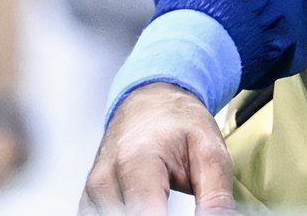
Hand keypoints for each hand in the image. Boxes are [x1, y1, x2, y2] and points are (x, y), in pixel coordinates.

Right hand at [83, 81, 231, 213]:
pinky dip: (129, 215)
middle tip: (184, 205)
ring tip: (168, 205)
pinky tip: (152, 209)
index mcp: (136, 162)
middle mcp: (106, 179)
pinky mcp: (91, 200)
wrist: (150, 102)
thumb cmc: (179, 123)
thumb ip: (215, 197)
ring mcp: (94, 191)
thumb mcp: (210, 152)